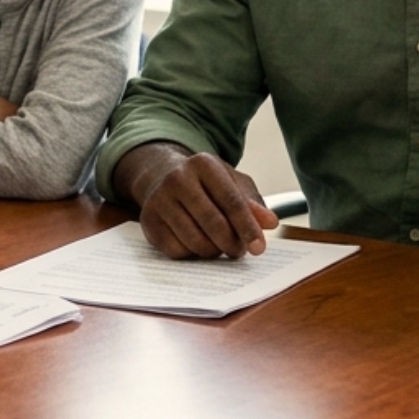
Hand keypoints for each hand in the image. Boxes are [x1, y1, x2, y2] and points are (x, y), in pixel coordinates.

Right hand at [116, 143, 279, 258]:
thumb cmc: (206, 183)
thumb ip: (252, 202)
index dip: (247, 227)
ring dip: (213, 251)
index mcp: (203, 164)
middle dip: (232, 243)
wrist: (162, 176)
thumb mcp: (231, 183)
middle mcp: (178, 178)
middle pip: (213, 223)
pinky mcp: (149, 221)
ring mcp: (159, 200)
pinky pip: (177, 251)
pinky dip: (192, 254)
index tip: (259, 248)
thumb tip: (270, 223)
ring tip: (220, 246)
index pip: (231, 200)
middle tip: (239, 251)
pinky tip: (197, 244)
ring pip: (195, 240)